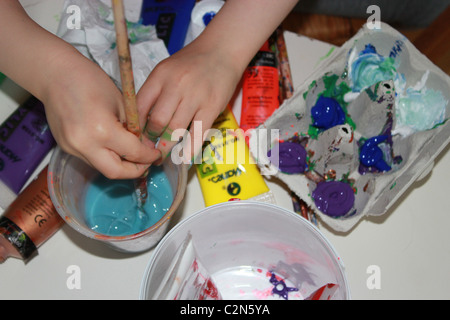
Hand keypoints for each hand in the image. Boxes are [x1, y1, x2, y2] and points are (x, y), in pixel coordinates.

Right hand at [42, 54, 160, 178]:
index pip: (133, 153)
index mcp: (102, 130)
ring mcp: (72, 148)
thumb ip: (134, 128)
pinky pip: (90, 159)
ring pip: (102, 167)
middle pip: (115, 172)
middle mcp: (85, 144)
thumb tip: (144, 146)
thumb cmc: (90, 81)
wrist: (55, 74)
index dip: (148, 157)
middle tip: (146, 163)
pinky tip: (113, 147)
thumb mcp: (122, 103)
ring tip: (131, 154)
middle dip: (135, 171)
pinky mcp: (65, 147)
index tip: (155, 155)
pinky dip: (105, 157)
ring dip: (119, 165)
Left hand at [136, 40, 241, 163]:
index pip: (140, 106)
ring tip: (163, 154)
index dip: (136, 126)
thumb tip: (142, 122)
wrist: (221, 50)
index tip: (135, 138)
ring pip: (176, 129)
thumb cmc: (191, 62)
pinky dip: (190, 148)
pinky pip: (198, 133)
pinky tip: (184, 157)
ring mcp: (196, 97)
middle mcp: (176, 85)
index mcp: (160, 76)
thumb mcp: (166, 70)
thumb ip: (154, 92)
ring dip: (167, 146)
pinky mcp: (212, 107)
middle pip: (157, 121)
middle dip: (151, 139)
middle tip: (149, 149)